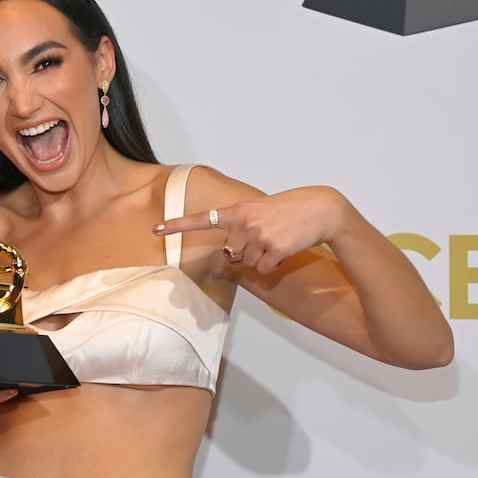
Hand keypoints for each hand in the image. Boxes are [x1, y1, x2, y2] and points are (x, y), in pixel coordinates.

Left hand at [157, 186, 349, 273]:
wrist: (321, 208)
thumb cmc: (289, 210)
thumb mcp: (259, 210)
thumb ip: (240, 227)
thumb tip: (231, 255)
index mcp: (237, 211)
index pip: (200, 219)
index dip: (176, 226)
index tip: (156, 230)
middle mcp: (243, 223)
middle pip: (231, 253)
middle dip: (246, 251)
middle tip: (266, 236)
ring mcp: (258, 236)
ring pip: (248, 263)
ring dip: (262, 257)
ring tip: (278, 239)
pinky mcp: (274, 249)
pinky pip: (264, 268)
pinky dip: (274, 264)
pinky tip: (285, 248)